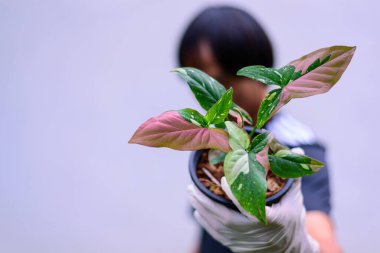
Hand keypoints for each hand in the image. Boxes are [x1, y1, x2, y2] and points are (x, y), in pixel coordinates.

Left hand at [188, 150, 318, 252]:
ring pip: (218, 226)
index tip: (223, 180)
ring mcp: (243, 240)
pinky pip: (217, 234)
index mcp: (270, 219)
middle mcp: (253, 231)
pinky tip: (197, 211)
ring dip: (201, 209)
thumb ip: (293, 176)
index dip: (235, 195)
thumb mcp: (295, 199)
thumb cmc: (292, 222)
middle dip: (206, 202)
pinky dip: (206, 223)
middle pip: (225, 218)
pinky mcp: (236, 245)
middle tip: (192, 187)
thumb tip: (298, 151)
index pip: (249, 207)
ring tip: (190, 194)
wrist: (290, 251)